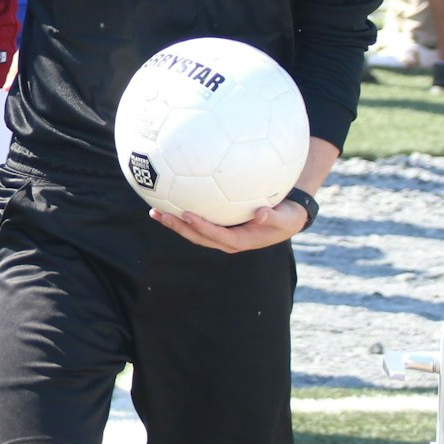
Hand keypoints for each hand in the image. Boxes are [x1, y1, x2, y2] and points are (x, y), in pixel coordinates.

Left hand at [150, 198, 305, 252]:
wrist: (289, 217)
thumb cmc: (288, 216)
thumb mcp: (286, 218)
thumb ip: (274, 217)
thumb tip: (261, 213)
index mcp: (242, 241)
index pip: (217, 236)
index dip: (201, 227)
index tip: (187, 215)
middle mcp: (228, 241)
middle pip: (198, 237)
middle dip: (178, 227)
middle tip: (159, 214)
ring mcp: (223, 235)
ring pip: (194, 232)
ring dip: (175, 223)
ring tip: (154, 212)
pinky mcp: (220, 227)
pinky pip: (199, 222)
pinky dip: (184, 215)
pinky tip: (170, 202)